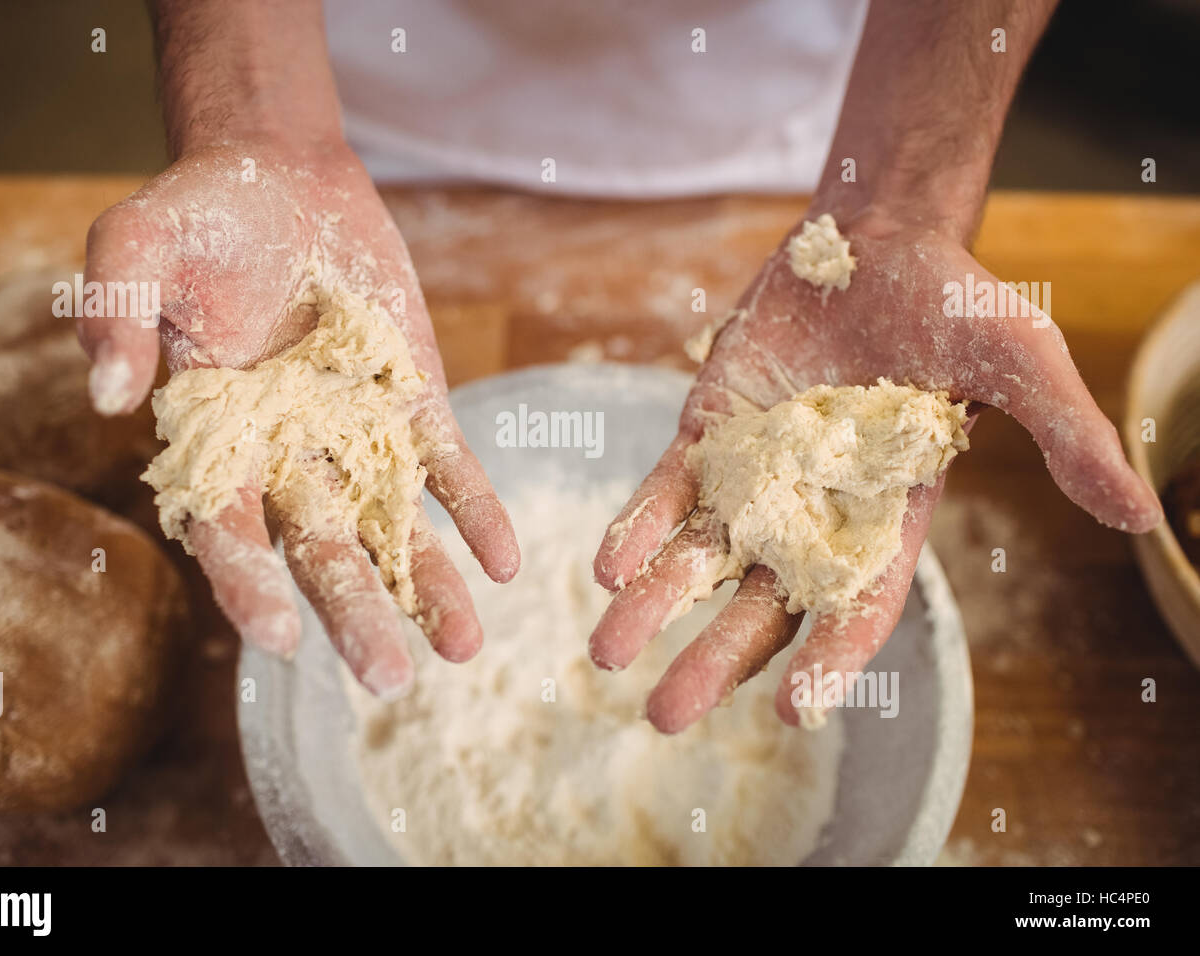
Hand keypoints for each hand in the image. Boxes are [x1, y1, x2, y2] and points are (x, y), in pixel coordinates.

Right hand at [79, 140, 518, 696]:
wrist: (282, 176)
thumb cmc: (196, 214)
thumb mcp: (138, 244)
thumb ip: (117, 314)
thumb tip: (112, 399)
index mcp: (212, 437)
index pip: (225, 525)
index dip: (247, 580)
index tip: (278, 636)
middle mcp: (286, 454)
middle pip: (319, 547)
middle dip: (354, 612)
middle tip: (389, 681)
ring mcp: (354, 435)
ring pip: (390, 523)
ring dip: (426, 584)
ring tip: (467, 644)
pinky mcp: (411, 403)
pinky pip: (445, 466)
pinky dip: (474, 509)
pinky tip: (505, 560)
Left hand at [590, 210, 1160, 731]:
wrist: (878, 238)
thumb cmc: (959, 302)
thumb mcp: (1023, 364)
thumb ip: (1066, 438)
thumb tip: (1145, 517)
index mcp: (888, 519)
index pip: (859, 606)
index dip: (831, 658)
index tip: (794, 709)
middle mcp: (813, 514)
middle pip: (759, 603)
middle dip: (713, 658)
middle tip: (662, 716)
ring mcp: (755, 476)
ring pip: (698, 556)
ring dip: (654, 603)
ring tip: (605, 653)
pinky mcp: (710, 433)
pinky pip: (668, 490)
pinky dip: (639, 524)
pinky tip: (606, 564)